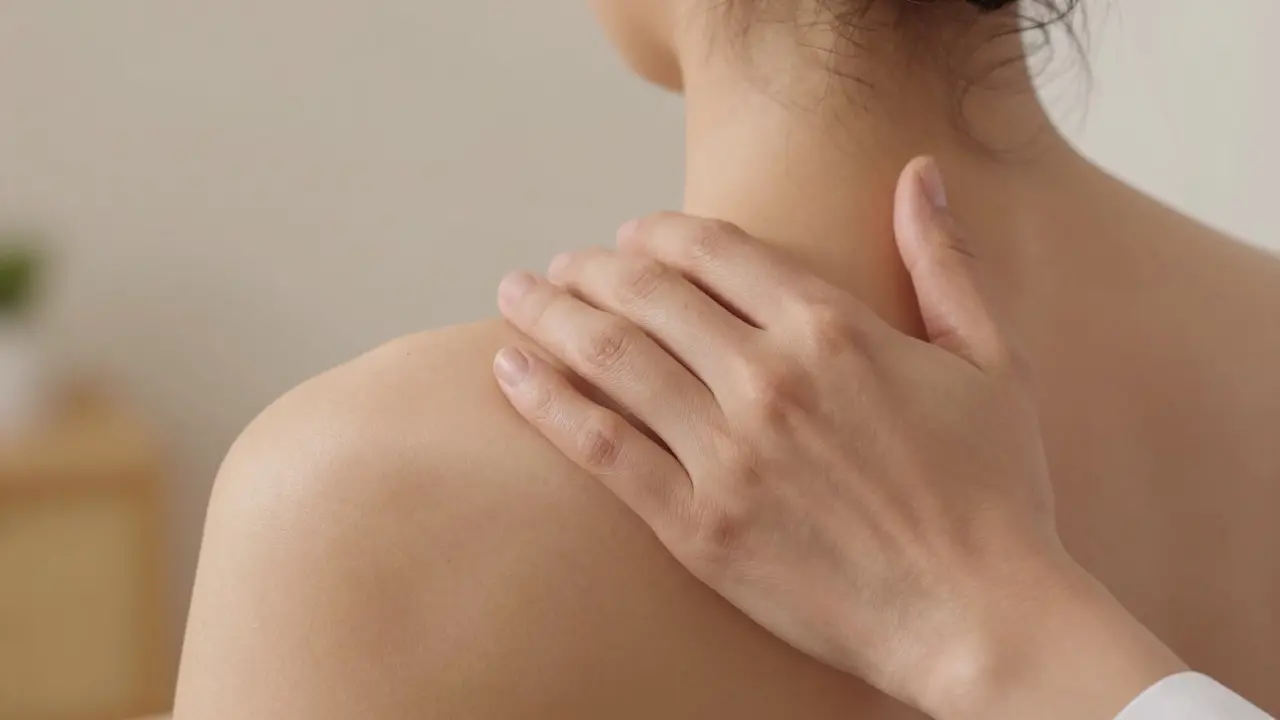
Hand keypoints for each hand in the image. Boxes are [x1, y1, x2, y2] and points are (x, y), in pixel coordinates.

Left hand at [492, 157, 1185, 719]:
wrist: (979, 617)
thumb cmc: (995, 492)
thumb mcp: (990, 360)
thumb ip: (943, 261)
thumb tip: (918, 175)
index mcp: (832, 329)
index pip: (715, 250)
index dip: (661, 233)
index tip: (634, 236)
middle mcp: (769, 379)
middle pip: (648, 293)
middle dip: (592, 267)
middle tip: (560, 265)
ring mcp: (727, 453)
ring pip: (612, 358)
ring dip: (551, 315)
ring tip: (516, 296)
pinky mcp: (698, 525)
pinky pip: (601, 447)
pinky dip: (547, 400)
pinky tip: (510, 370)